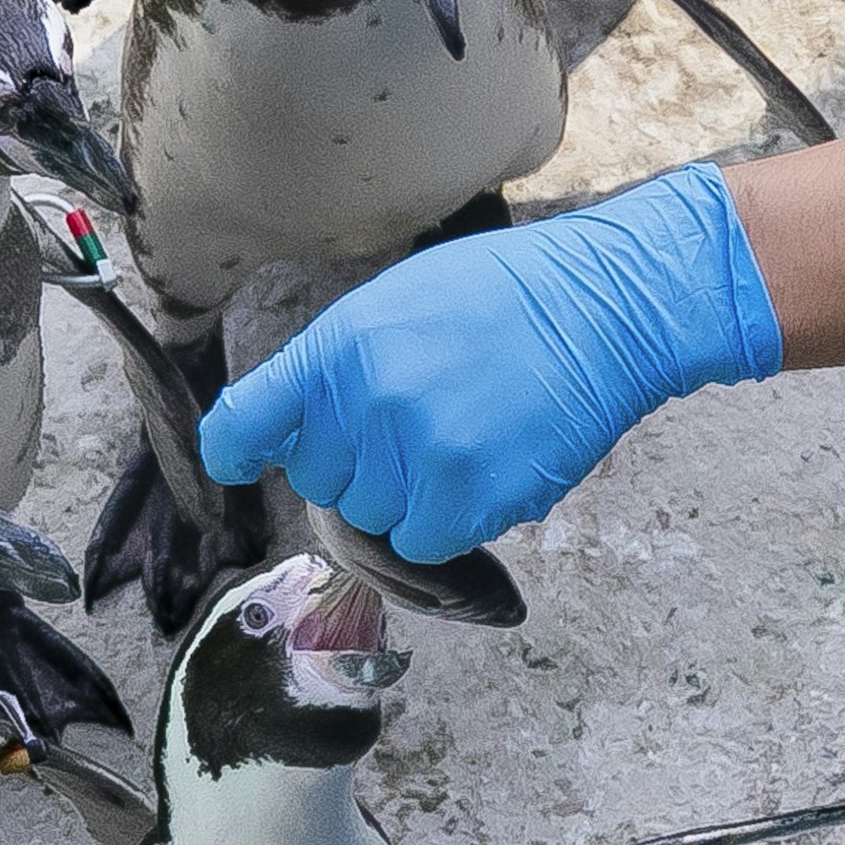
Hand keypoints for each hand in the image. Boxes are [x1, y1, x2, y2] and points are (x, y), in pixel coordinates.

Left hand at [198, 167, 782, 564]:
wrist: (608, 307)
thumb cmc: (507, 299)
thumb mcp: (401, 303)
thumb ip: (341, 368)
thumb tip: (297, 437)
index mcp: (342, 345)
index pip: (250, 418)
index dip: (237, 450)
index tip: (236, 463)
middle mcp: (369, 400)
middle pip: (320, 483)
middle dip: (359, 467)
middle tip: (421, 425)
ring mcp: (419, 453)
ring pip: (372, 520)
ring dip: (408, 499)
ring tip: (465, 440)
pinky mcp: (468, 498)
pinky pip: (422, 545)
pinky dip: (447, 525)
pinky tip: (485, 473)